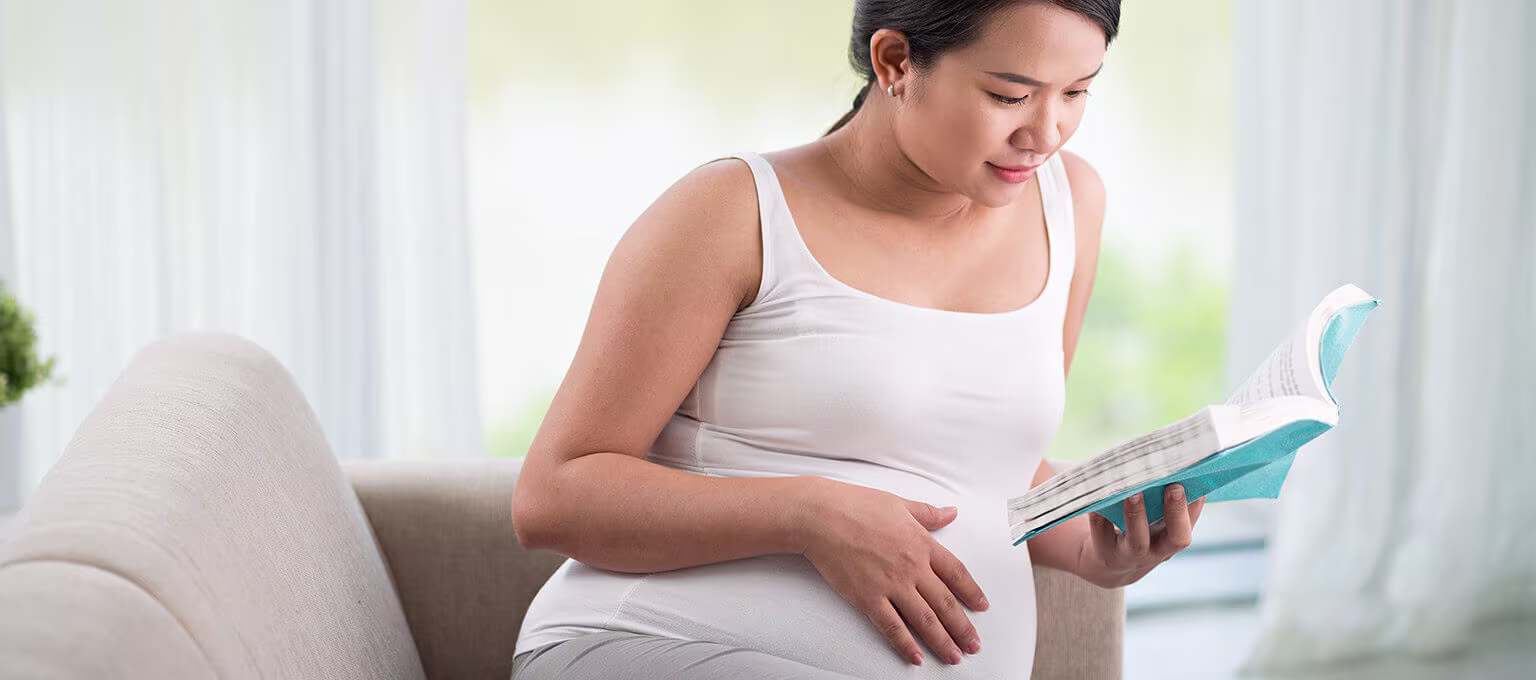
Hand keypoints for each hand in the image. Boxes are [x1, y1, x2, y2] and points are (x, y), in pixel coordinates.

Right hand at [793, 479, 987, 665]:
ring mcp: (890, 585)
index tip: (981, 606)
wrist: (820, 517)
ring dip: (943, 641)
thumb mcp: (899, 504)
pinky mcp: (868, 598)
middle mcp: (911, 567)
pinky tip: (917, 657)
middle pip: (945, 603)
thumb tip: (951, 512)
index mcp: (921, 543)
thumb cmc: (856, 505)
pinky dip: (906, 645)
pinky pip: (892, 627)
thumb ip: (928, 514)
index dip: (972, 592)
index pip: (956, 573)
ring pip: (925, 620)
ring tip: (954, 656)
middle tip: (974, 644)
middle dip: (963, 628)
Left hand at [1075, 484, 1205, 588]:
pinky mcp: (1103, 551)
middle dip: (1176, 512)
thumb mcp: (1154, 523)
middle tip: (1174, 487)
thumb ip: (1164, 502)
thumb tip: (1173, 464)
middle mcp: (1156, 552)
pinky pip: (1102, 530)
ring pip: (1137, 540)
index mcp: (1172, 540)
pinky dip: (1101, 511)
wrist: (1105, 563)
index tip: (1193, 478)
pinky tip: (1100, 491)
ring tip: (1134, 492)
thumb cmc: (1136, 530)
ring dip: (1137, 514)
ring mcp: (1129, 555)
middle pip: (1176, 539)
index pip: (1192, 524)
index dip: (1195, 506)